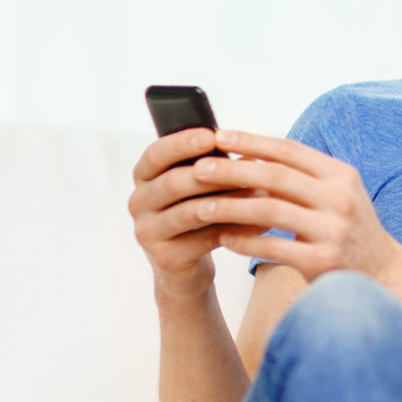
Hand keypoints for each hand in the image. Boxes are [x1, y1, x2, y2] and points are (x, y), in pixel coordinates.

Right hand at [130, 128, 268, 298]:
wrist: (186, 265)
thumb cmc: (197, 212)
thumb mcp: (200, 185)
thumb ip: (213, 167)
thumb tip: (251, 155)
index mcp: (145, 177)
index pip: (155, 154)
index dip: (181, 144)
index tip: (211, 136)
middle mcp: (139, 202)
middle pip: (173, 183)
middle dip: (213, 174)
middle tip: (248, 168)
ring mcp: (147, 231)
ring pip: (190, 212)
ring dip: (230, 202)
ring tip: (263, 195)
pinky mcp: (165, 257)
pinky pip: (205, 239)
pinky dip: (237, 230)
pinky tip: (262, 224)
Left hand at [181, 131, 401, 282]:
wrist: (385, 273)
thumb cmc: (351, 230)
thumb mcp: (338, 194)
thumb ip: (304, 176)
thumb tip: (250, 156)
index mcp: (341, 175)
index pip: (290, 150)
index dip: (252, 141)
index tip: (218, 136)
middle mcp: (340, 198)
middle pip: (276, 177)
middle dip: (232, 170)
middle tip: (197, 168)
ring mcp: (333, 230)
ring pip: (270, 211)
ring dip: (230, 207)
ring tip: (200, 207)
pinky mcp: (323, 260)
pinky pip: (272, 246)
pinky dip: (244, 241)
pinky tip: (223, 238)